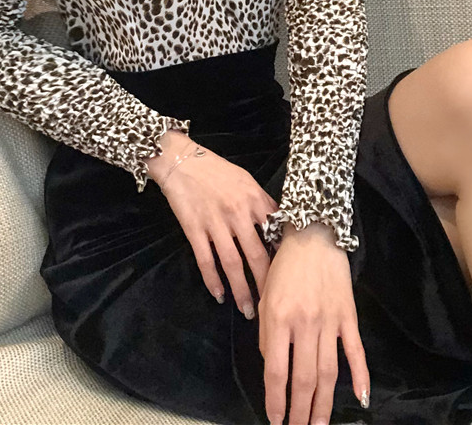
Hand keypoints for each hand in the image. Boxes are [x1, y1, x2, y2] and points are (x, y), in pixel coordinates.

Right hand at [146, 130, 279, 317]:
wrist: (181, 160)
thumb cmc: (215, 169)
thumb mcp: (246, 180)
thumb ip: (261, 203)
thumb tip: (277, 226)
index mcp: (254, 199)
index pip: (274, 234)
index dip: (283, 258)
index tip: (290, 278)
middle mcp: (237, 213)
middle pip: (256, 255)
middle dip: (265, 283)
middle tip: (272, 305)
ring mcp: (215, 223)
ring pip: (232, 263)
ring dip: (241, 290)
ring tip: (248, 310)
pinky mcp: (194, 229)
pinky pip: (205, 260)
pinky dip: (212, 280)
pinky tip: (219, 295)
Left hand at [258, 222, 369, 424]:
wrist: (314, 234)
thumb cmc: (283, 265)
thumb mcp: (265, 294)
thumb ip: (267, 331)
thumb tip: (272, 365)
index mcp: (278, 317)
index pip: (275, 369)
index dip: (275, 399)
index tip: (274, 419)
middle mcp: (304, 323)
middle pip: (303, 378)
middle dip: (300, 410)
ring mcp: (329, 321)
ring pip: (328, 372)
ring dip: (323, 404)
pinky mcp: (349, 316)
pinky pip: (356, 351)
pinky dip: (360, 375)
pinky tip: (361, 398)